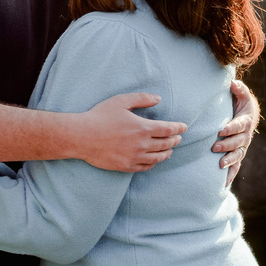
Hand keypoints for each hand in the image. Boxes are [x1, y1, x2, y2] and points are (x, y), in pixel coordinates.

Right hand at [71, 92, 186, 172]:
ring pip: (157, 158)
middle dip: (174, 140)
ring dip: (167, 153)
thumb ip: (141, 99)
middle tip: (179, 138)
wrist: (82, 136)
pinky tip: (154, 160)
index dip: (178, 128)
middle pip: (165, 144)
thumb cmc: (100, 116)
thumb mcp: (121, 101)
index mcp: (142, 128)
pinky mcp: (126, 166)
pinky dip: (153, 163)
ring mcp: (134, 157)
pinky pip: (145, 167)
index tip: (184, 127)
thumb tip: (158, 98)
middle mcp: (142, 144)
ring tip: (170, 150)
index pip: (168, 129)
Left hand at [213, 80, 259, 185]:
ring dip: (229, 160)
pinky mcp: (238, 153)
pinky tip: (224, 183)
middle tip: (214, 147)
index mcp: (245, 121)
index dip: (231, 128)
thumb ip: (239, 89)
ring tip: (219, 165)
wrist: (248, 114)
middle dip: (227, 145)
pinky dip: (231, 174)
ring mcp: (242, 146)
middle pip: (237, 142)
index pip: (239, 126)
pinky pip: (236, 165)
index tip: (221, 130)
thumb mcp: (242, 94)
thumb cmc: (241, 102)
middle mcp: (245, 136)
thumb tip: (233, 83)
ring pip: (238, 155)